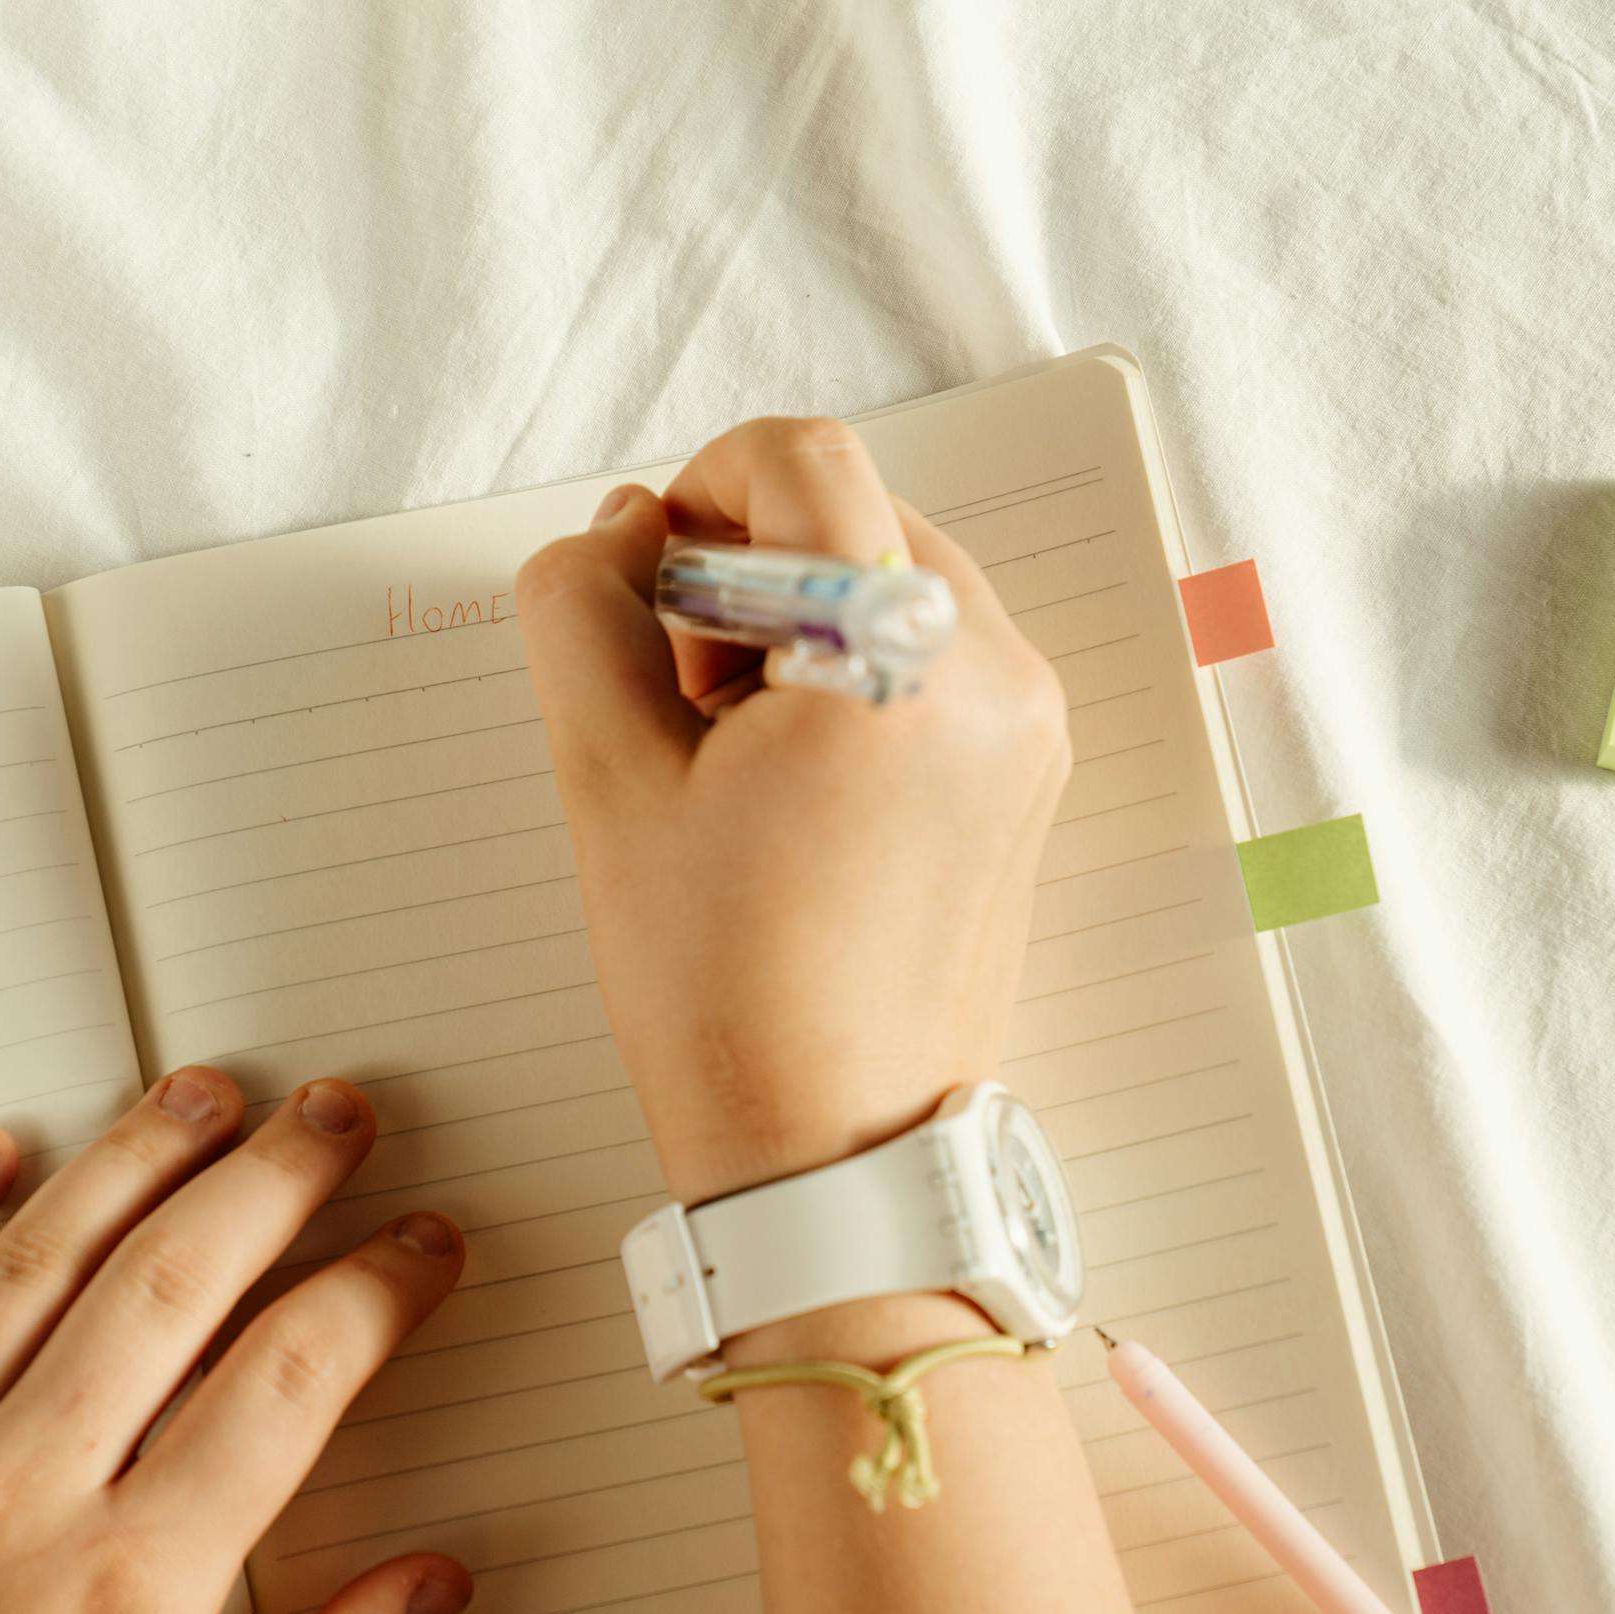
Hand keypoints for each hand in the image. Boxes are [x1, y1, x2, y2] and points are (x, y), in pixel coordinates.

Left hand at [0, 1070, 470, 1613]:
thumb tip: (427, 1593)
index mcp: (128, 1590)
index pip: (291, 1376)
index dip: (377, 1290)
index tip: (419, 1252)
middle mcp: (15, 1502)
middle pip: (175, 1280)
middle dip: (276, 1177)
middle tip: (335, 1119)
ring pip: (35, 1260)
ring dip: (132, 1157)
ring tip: (202, 1098)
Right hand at [514, 418, 1068, 1205]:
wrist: (834, 1150)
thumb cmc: (724, 989)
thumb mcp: (608, 778)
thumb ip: (584, 609)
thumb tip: (619, 535)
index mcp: (902, 659)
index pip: (807, 463)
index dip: (703, 485)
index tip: (651, 569)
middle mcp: (998, 673)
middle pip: (858, 516)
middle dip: (747, 565)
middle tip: (677, 685)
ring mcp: (1029, 727)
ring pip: (896, 582)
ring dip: (799, 617)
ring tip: (730, 744)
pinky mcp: (1029, 775)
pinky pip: (936, 657)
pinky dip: (856, 671)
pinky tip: (792, 776)